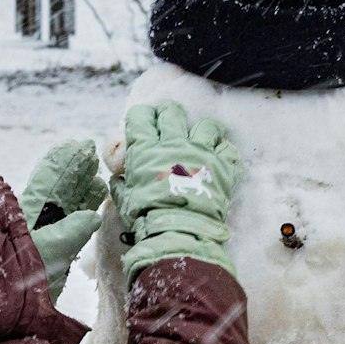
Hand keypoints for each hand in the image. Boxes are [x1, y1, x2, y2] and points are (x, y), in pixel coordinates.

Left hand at [20, 140, 104, 301]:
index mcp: (29, 211)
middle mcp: (38, 219)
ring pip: (68, 205)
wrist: (6, 312)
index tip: (81, 146)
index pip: (49, 177)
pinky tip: (98, 204)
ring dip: (83, 189)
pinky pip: (74, 225)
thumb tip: (94, 215)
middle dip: (76, 170)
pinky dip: (86, 212)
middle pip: (60, 187)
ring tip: (99, 176)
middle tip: (92, 152)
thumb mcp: (43, 252)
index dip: (64, 160)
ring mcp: (48, 234)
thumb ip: (69, 232)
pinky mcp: (57, 252)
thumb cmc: (17, 279)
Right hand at [115, 102, 240, 279]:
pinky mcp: (221, 166)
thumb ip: (121, 185)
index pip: (140, 116)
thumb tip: (117, 179)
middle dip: (168, 113)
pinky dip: (223, 152)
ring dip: (201, 131)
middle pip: (171, 112)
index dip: (141, 115)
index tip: (143, 121)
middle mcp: (173, 144)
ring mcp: (200, 152)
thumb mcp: (124, 201)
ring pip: (205, 126)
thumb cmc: (147, 217)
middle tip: (168, 122)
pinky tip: (219, 159)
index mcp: (145, 150)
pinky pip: (227, 148)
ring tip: (199, 141)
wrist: (178, 231)